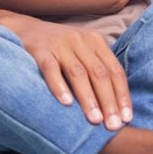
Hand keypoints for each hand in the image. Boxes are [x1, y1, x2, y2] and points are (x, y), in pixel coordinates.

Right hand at [3, 13, 130, 129]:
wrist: (25, 28)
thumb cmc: (60, 48)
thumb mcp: (83, 52)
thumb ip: (98, 70)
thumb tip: (117, 104)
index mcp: (96, 42)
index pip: (115, 70)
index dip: (122, 95)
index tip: (126, 118)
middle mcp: (80, 40)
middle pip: (99, 73)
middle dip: (109, 101)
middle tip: (113, 125)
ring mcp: (60, 44)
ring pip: (78, 72)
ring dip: (88, 97)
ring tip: (95, 119)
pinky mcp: (39, 49)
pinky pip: (50, 68)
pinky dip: (59, 85)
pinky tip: (66, 103)